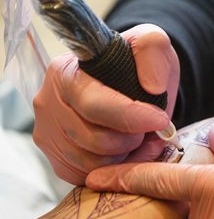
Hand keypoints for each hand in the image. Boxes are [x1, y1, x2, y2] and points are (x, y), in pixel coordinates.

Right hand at [33, 24, 179, 184]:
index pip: (94, 103)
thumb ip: (152, 47)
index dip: (131, 116)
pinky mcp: (55, 158)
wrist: (125, 81)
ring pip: (92, 163)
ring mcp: (47, 133)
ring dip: (126, 156)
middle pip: (94, 139)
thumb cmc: (135, 63)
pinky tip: (127, 151)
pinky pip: (87, 176)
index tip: (159, 119)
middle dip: (132, 138)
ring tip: (140, 137)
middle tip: (151, 128)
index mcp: (65, 71)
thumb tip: (151, 86)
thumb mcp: (150, 42)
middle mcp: (47, 103)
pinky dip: (114, 170)